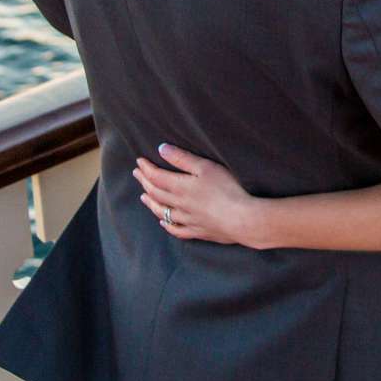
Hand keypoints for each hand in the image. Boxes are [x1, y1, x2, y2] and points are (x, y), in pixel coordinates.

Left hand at [133, 144, 269, 248]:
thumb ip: (182, 158)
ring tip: (143, 197)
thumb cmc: (228, 189)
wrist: (243, 219)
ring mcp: (189, 220)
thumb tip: (161, 149)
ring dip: (151, 203)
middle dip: (145, 182)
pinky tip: (164, 222)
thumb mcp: (206, 167)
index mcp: (181, 187)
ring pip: (163, 212)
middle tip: (137, 174)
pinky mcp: (199, 231)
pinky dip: (168, 225)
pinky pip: (178, 229)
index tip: (139, 161)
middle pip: (157, 193)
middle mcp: (180, 204)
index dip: (146, 168)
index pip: (157, 177)